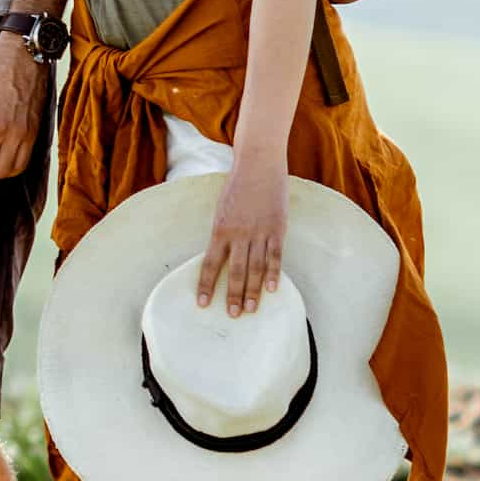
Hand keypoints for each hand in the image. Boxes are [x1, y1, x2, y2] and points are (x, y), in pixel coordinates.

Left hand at [197, 156, 289, 317]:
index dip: (205, 285)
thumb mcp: (222, 211)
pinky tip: (272, 289)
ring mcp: (259, 232)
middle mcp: (238, 233)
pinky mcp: (277, 228)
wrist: (258, 165)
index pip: (209, 263)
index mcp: (220, 230)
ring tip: (250, 310)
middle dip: (232, 295)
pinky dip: (274, 273)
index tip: (202, 304)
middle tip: (232, 316)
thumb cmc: (237, 188)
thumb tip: (218, 258)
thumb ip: (222, 234)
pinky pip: (275, 256)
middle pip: (234, 271)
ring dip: (252, 291)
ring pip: (255, 267)